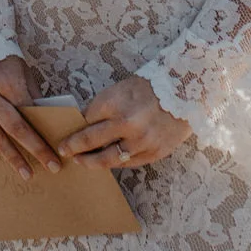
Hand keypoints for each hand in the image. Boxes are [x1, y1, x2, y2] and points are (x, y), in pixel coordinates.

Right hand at [0, 55, 60, 180]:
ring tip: (25, 172)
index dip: (43, 136)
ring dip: (9, 156)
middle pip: (13, 128)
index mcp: (7, 80)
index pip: (29, 115)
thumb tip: (45, 121)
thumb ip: (31, 94)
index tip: (56, 155)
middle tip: (48, 169)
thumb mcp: (21, 69)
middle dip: (32, 151)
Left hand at [59, 74, 192, 172]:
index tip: (66, 131)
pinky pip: (128, 163)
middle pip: (89, 141)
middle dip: (73, 147)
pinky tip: (107, 162)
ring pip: (107, 159)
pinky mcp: (153, 153)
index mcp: (115, 102)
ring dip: (90, 162)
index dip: (75, 126)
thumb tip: (84, 123)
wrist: (187, 91)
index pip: (86, 119)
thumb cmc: (151, 87)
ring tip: (81, 162)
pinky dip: (115, 163)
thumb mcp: (122, 89)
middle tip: (63, 151)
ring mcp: (140, 141)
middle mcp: (126, 123)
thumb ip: (104, 107)